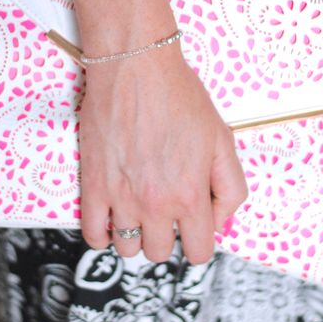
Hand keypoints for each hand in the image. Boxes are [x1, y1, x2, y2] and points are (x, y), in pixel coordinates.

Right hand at [78, 39, 247, 264]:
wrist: (136, 68)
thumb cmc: (179, 96)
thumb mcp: (222, 140)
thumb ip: (230, 187)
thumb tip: (222, 220)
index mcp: (190, 195)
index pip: (199, 251)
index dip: (199, 240)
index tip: (193, 226)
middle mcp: (156, 204)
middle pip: (160, 253)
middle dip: (167, 237)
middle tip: (166, 212)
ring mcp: (121, 198)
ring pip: (127, 248)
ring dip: (135, 237)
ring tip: (138, 212)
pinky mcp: (93, 186)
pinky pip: (92, 234)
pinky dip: (102, 235)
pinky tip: (111, 219)